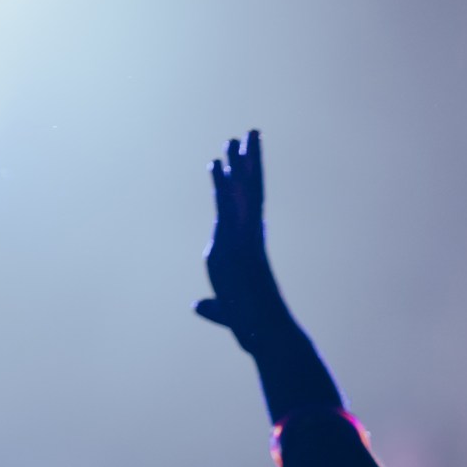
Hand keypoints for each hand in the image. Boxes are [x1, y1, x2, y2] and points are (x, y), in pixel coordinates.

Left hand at [195, 131, 293, 352]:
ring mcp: (245, 239)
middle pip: (250, 190)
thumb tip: (199, 306)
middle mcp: (248, 237)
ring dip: (240, 162)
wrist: (268, 334)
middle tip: (249, 131)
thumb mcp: (223, 312)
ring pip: (244, 191)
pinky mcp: (239, 244)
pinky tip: (218, 163)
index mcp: (245, 248)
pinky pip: (231, 207)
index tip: (237, 160)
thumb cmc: (253, 328)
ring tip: (238, 135)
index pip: (245, 207)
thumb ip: (212, 307)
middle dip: (249, 160)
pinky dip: (225, 183)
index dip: (242, 182)